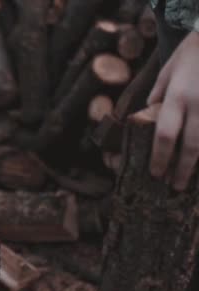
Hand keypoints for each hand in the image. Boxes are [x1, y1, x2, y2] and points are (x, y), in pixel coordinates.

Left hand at [148, 31, 198, 190]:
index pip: (165, 134)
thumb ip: (157, 96)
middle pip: (189, 145)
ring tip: (189, 180)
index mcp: (176, 97)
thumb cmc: (190, 53)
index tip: (156, 173)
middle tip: (174, 186)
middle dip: (181, 169)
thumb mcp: (166, 72)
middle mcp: (197, 106)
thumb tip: (148, 116)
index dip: (160, 157)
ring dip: (197, 164)